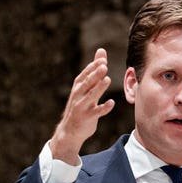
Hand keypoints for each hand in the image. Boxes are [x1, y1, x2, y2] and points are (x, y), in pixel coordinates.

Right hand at [50, 48, 114, 163]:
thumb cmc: (81, 105)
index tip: (102, 58)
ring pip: (91, 96)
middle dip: (95, 74)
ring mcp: (82, 107)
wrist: (70, 130)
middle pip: (87, 83)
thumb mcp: (85, 87)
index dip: (93, 66)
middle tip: (104, 66)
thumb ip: (94, 71)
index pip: (85, 74)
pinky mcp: (87, 118)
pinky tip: (111, 103)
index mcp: (78, 87)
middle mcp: (78, 96)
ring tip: (107, 80)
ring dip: (99, 88)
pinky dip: (103, 108)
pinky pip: (96, 112)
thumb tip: (101, 52)